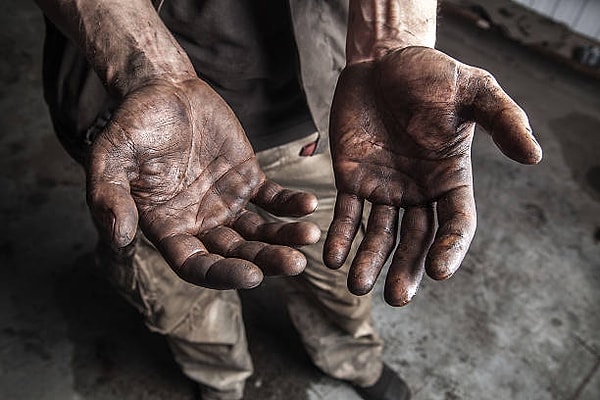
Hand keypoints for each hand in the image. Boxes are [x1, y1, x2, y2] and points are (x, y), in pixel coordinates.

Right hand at [88, 78, 319, 288]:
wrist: (162, 90)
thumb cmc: (132, 125)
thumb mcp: (109, 159)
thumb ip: (109, 197)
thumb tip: (119, 239)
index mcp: (168, 228)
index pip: (196, 265)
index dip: (223, 274)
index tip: (253, 277)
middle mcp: (200, 223)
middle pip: (236, 253)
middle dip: (266, 261)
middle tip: (295, 264)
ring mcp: (226, 203)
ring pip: (259, 231)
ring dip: (284, 237)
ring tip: (310, 237)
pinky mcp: (247, 179)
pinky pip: (272, 198)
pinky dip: (290, 203)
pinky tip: (308, 206)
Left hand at [324, 47, 541, 305]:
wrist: (384, 62)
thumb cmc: (432, 74)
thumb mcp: (474, 90)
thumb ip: (503, 119)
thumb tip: (534, 157)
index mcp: (450, 178)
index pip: (456, 223)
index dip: (450, 248)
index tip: (438, 272)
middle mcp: (418, 191)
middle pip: (415, 240)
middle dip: (406, 269)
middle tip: (397, 297)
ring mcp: (384, 188)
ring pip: (378, 234)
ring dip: (369, 261)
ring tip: (357, 287)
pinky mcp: (352, 179)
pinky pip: (346, 213)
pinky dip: (341, 236)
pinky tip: (333, 259)